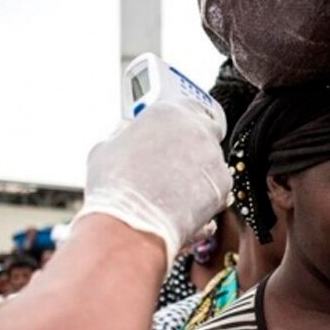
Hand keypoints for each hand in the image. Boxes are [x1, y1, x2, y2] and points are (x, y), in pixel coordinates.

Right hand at [74, 100, 231, 263]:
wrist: (132, 224)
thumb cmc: (115, 188)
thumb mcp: (107, 148)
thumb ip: (124, 134)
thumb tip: (126, 132)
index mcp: (168, 112)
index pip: (191, 105)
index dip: (187, 120)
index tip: (182, 131)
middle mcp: (196, 129)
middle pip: (208, 131)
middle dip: (197, 146)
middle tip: (179, 163)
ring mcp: (213, 156)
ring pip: (214, 161)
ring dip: (201, 172)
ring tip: (176, 191)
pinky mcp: (223, 185)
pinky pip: (219, 187)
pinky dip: (207, 196)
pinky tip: (185, 206)